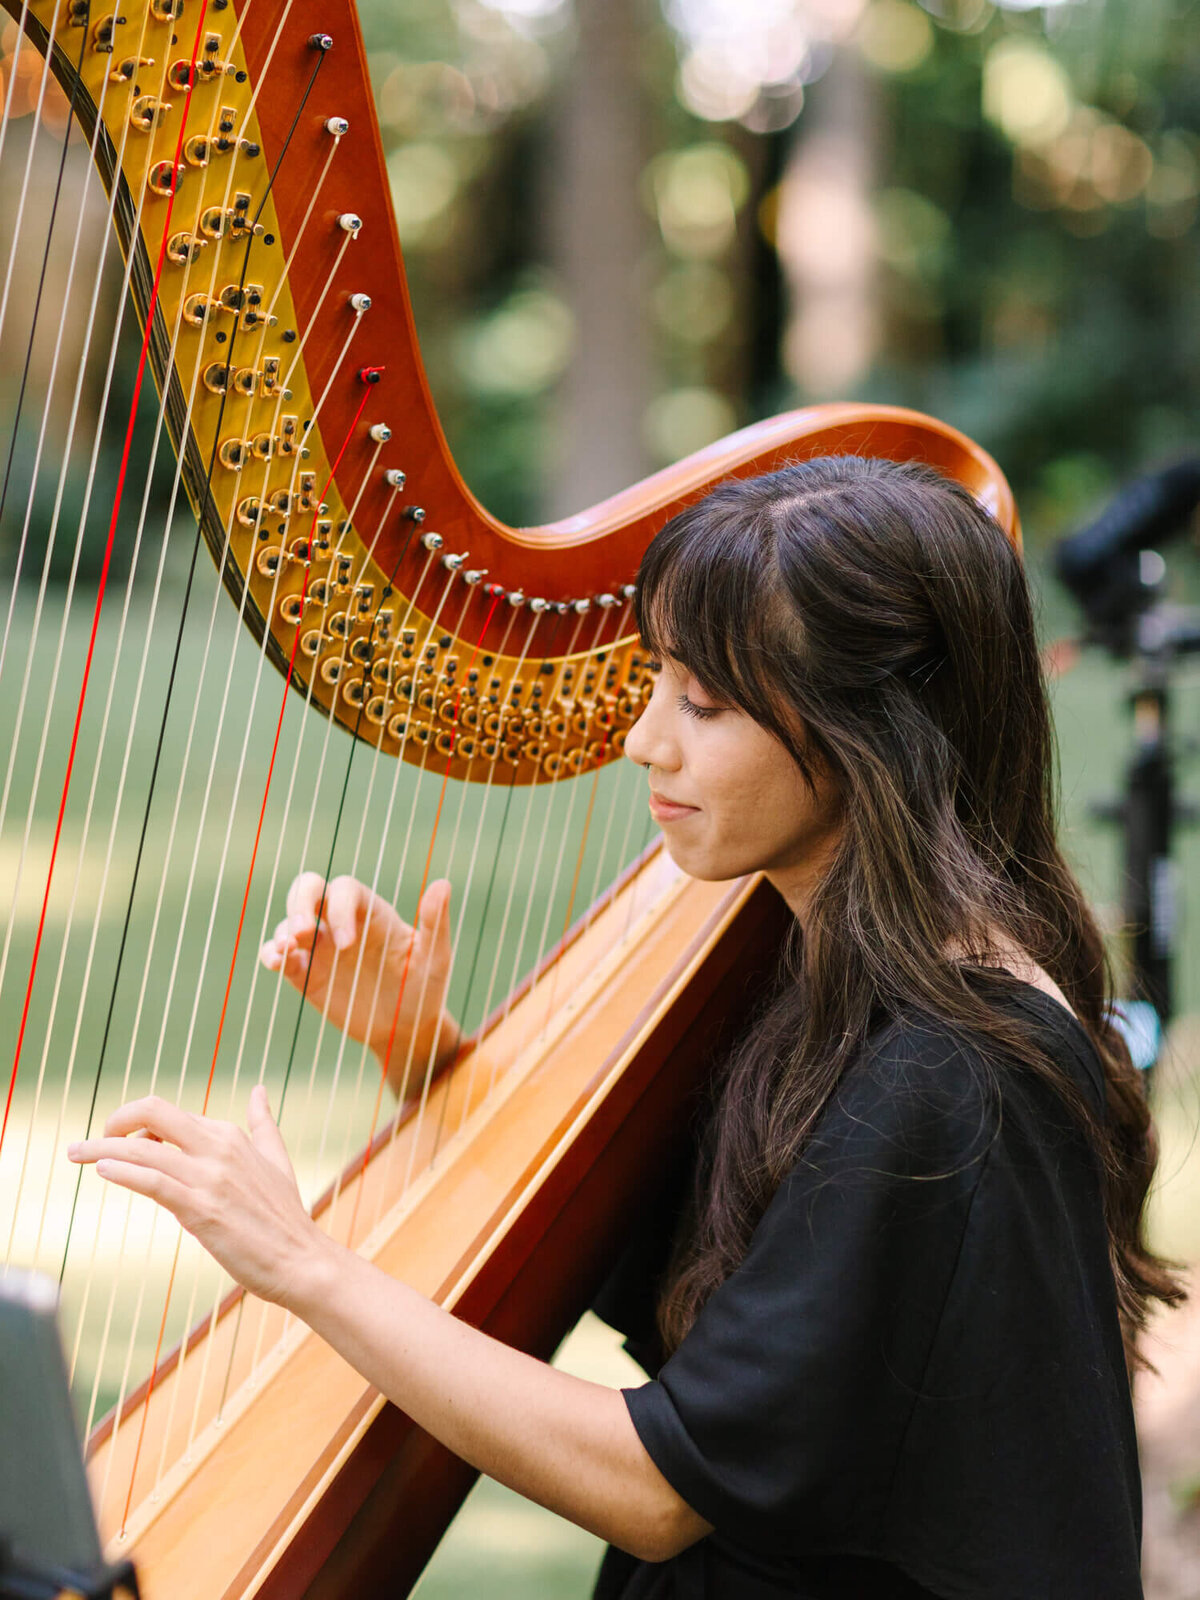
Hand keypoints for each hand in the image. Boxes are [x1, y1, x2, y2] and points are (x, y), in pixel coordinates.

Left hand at [67, 1089, 330, 1306]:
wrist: (302, 1260)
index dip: (139, 1126)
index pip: (172, 1115)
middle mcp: (218, 1147)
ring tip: (74, 1154)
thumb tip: (259, 1090)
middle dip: (115, 1120)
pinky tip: (103, 1171)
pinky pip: (153, 1181)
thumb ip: (263, 1123)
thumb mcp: (277, 1159)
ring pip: (145, 1149)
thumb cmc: (287, 1216)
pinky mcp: (201, 1209)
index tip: (119, 1143)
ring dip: (101, 1149)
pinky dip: (124, 1172)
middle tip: (87, 1142)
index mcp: (230, 1135)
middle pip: (155, 1112)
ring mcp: (209, 1177)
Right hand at [259, 874, 458, 1094]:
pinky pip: (281, 957)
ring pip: (289, 923)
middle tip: (303, 931)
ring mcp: (322, 949)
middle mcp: (342, 923)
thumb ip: (435, 922)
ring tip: (288, 950)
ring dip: (283, 931)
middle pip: (309, 890)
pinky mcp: (307, 975)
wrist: (407, 1028)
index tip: (348, 943)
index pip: (344, 889)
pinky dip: (272, 954)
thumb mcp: (436, 957)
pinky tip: (276, 962)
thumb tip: (443, 883)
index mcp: (372, 913)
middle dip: (299, 903)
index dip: (339, 908)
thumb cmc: (426, 987)